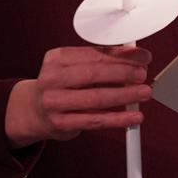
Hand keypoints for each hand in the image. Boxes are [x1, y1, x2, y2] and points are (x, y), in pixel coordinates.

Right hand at [5, 45, 151, 146]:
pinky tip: (134, 117)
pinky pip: (95, 121)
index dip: (121, 54)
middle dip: (123, 73)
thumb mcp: (72, 67)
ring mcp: (55, 102)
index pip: (93, 53)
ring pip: (96, 98)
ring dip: (125, 95)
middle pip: (93, 74)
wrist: (33, 110)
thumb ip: (99, 61)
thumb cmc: (61, 84)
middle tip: (142, 74)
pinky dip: (118, 119)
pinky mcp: (62, 124)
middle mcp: (52, 79)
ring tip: (144, 93)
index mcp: (56, 58)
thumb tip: (134, 58)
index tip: (141, 56)